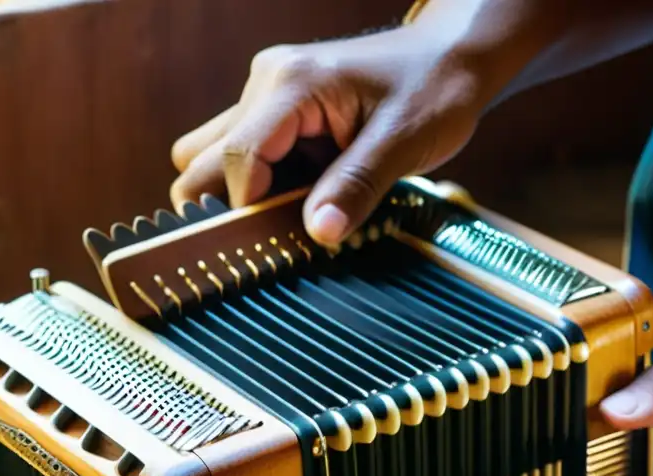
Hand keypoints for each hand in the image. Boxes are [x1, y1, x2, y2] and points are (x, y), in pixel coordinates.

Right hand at [169, 23, 490, 245]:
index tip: (277, 243)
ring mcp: (265, 96)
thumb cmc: (435, 86)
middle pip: (202, 161)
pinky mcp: (275, 113)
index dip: (251, 210)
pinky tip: (305, 194)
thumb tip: (320, 233)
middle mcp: (265, 84)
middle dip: (229, 207)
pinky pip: (244, 157)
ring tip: (295, 210)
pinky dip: (264, 187)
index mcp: (291, 84)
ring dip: (243, 197)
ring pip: (212, 159)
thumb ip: (358, 186)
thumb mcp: (404, 141)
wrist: (451, 55)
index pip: (239, 158)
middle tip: (275, 237)